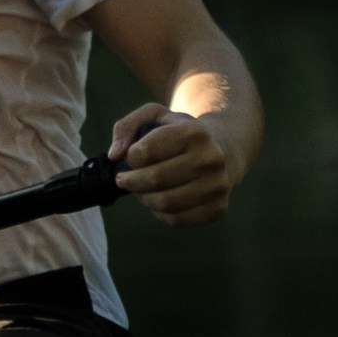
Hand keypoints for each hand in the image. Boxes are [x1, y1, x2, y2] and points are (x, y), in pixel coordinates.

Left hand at [108, 99, 235, 227]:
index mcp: (195, 132)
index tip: (132, 157)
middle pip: (155, 179)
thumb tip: (114, 155)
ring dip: (144, 198)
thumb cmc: (180, 134)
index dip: (131, 157)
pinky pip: (178, 220)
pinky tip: (158, 201)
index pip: (145, 151)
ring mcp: (217, 186)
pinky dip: (160, 213)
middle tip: (125, 180)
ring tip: (141, 190)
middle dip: (131, 181)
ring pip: (165, 203)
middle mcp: (211, 158)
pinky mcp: (218, 209)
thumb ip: (126, 127)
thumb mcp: (155, 116)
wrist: (223, 151)